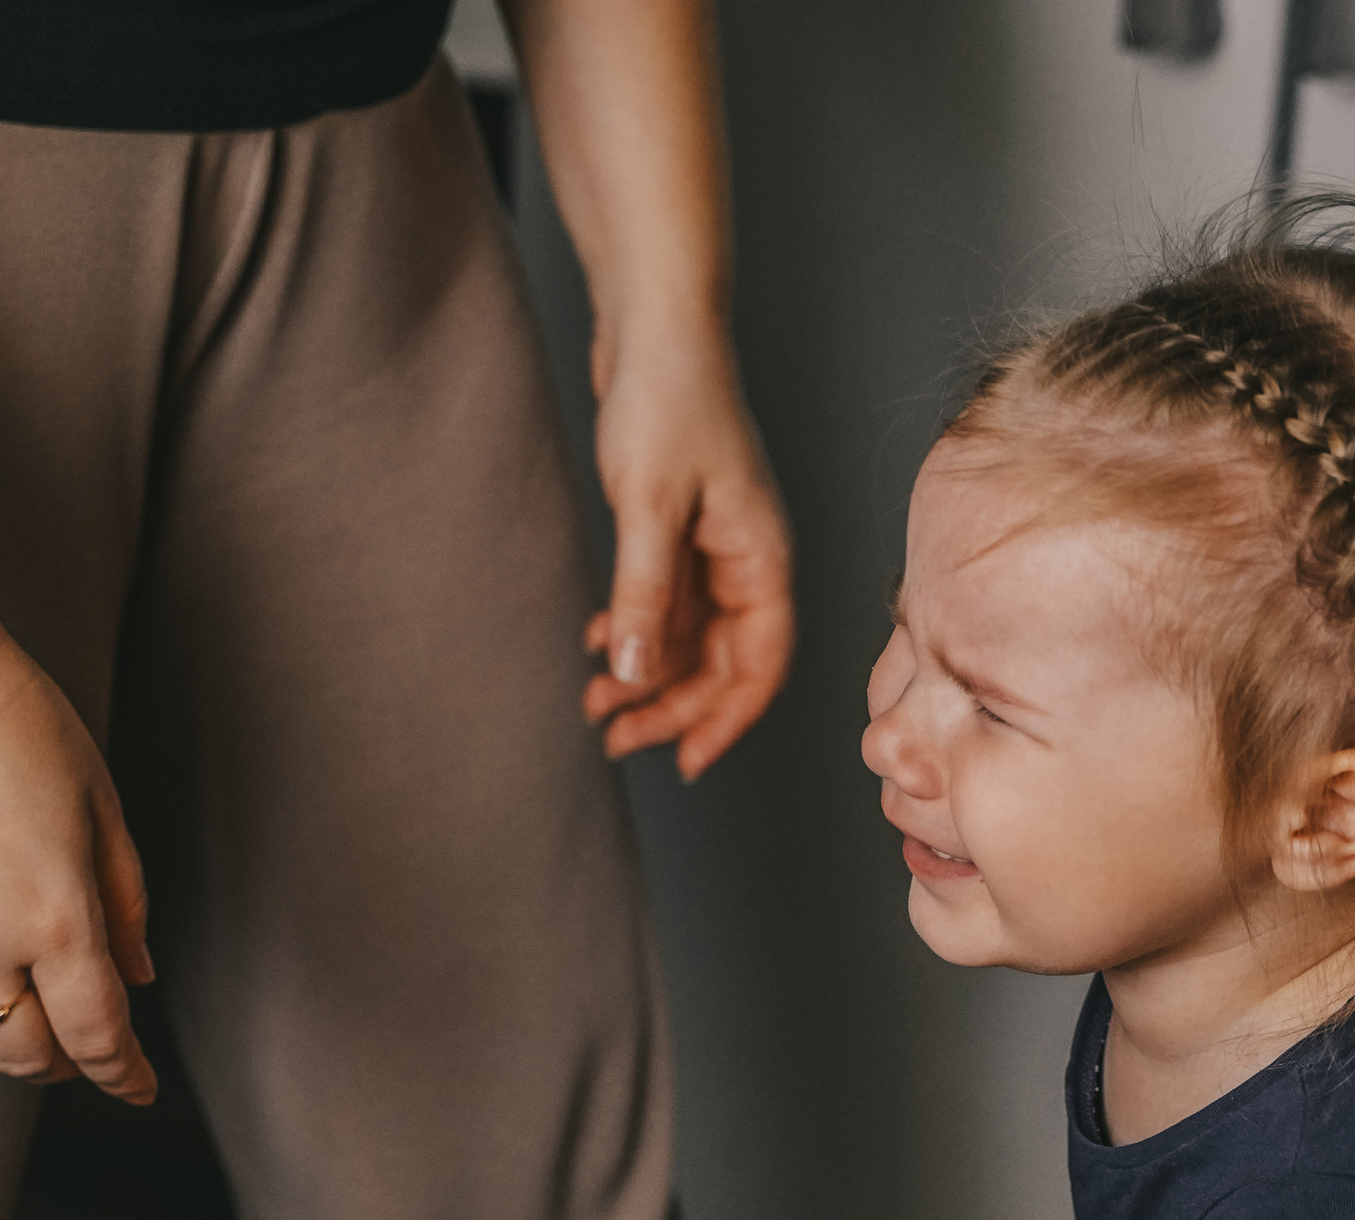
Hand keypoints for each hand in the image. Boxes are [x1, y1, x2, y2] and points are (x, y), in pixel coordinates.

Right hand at [0, 621, 156, 1103]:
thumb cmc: (16, 721)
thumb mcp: (101, 805)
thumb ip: (124, 901)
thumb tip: (138, 977)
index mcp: (55, 917)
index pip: (97, 1035)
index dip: (125, 1074)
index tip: (139, 1088)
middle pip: (23, 1053)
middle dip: (62, 1061)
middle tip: (80, 1041)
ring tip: (15, 1002)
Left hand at [580, 331, 793, 780]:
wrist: (652, 323)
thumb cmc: (666, 399)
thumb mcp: (649, 508)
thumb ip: (644, 595)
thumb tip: (634, 672)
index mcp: (761, 559)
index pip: (760, 664)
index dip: (726, 719)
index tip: (683, 761)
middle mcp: (746, 560)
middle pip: (721, 661)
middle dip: (670, 704)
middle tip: (613, 738)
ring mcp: (714, 546)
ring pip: (688, 636)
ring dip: (644, 672)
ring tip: (593, 701)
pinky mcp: (680, 527)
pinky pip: (665, 602)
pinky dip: (633, 629)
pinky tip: (594, 642)